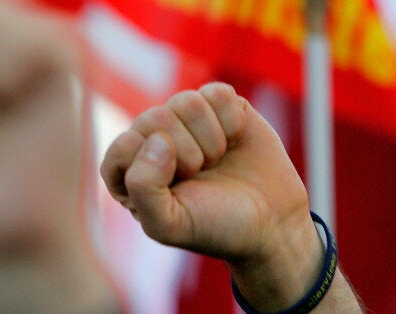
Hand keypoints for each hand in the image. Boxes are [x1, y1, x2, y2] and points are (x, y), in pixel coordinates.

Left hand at [101, 82, 324, 310]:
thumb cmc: (214, 227)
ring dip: (211, 139)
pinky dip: (232, 121)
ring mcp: (185, 120)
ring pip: (187, 101)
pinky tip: (235, 141)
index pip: (123, 146)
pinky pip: (217, 92)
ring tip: (216, 160)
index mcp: (128, 171)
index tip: (177, 188)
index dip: (154, 166)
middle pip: (155, 117)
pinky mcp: (218, 106)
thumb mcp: (168, 226)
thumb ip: (142, 188)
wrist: (271, 223)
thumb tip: (158, 139)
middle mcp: (151, 140)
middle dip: (188, 154)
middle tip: (201, 175)